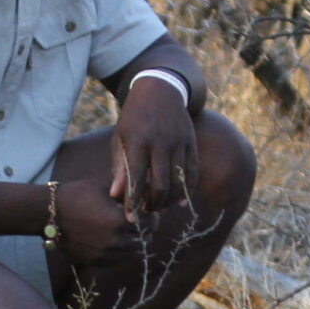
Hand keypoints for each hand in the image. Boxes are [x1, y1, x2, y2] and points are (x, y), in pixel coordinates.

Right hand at [51, 176, 142, 268]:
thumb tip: (148, 189)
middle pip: (144, 239)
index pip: (151, 223)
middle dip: (145, 229)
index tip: (150, 211)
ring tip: (129, 231)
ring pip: (132, 252)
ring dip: (134, 242)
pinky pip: (117, 260)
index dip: (152, 216)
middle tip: (142, 221)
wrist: (49, 213)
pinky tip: (116, 240)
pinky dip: (121, 252)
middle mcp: (116, 242)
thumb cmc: (77, 195)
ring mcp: (106, 255)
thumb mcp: (105, 187)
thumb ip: (128, 190)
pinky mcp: (95, 262)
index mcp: (121, 221)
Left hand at [110, 82, 197, 219]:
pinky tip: (182, 202)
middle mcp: (160, 143)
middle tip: (147, 213)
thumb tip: (116, 196)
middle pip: (160, 185)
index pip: (136, 180)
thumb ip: (120, 167)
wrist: (159, 89)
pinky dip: (188, 189)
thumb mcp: (121, 138)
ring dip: (170, 200)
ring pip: (178, 181)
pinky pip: (192, 171)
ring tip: (161, 207)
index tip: (130, 218)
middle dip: (153, 205)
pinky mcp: (190, 142)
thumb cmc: (133, 117)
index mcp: (138, 142)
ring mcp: (178, 142)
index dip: (133, 202)